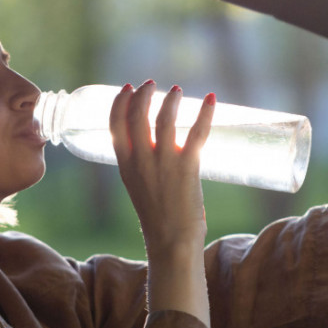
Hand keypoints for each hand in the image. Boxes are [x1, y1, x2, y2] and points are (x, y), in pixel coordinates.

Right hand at [109, 81, 215, 323]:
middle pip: (137, 115)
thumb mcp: (138, 186)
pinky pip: (197, 132)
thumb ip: (142, 164)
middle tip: (152, 84)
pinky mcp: (187, 167)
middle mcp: (140, 161)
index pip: (114, 124)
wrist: (171, 243)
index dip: (120, 102)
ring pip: (164, 118)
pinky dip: (206, 112)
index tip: (128, 88)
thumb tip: (156, 142)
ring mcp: (163, 163)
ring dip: (171, 99)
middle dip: (143, 94)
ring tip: (177, 90)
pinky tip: (212, 99)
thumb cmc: (159, 217)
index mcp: (124, 166)